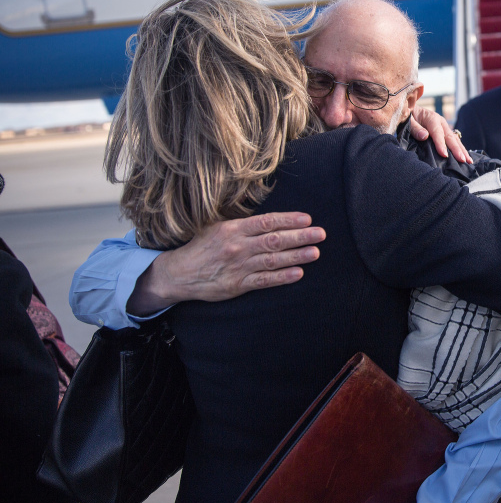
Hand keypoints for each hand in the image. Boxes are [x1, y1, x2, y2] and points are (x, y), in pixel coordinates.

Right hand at [126, 212, 325, 315]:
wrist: (178, 273)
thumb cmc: (202, 247)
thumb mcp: (217, 227)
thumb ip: (242, 223)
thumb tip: (270, 218)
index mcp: (233, 229)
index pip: (266, 222)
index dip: (288, 220)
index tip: (307, 219)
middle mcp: (238, 246)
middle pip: (274, 240)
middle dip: (300, 236)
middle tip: (320, 234)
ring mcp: (239, 266)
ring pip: (273, 260)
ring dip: (296, 256)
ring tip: (315, 252)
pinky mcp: (237, 285)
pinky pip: (264, 280)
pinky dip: (282, 277)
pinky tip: (298, 273)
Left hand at [408, 106, 471, 163]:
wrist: (410, 107)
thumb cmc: (408, 116)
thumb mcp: (408, 120)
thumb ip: (415, 128)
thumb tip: (425, 136)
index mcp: (432, 118)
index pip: (437, 133)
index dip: (441, 144)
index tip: (444, 155)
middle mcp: (441, 122)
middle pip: (450, 137)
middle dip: (457, 149)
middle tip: (463, 160)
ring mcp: (444, 126)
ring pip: (455, 139)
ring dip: (462, 150)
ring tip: (469, 161)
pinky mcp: (445, 131)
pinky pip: (454, 140)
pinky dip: (460, 148)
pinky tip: (464, 156)